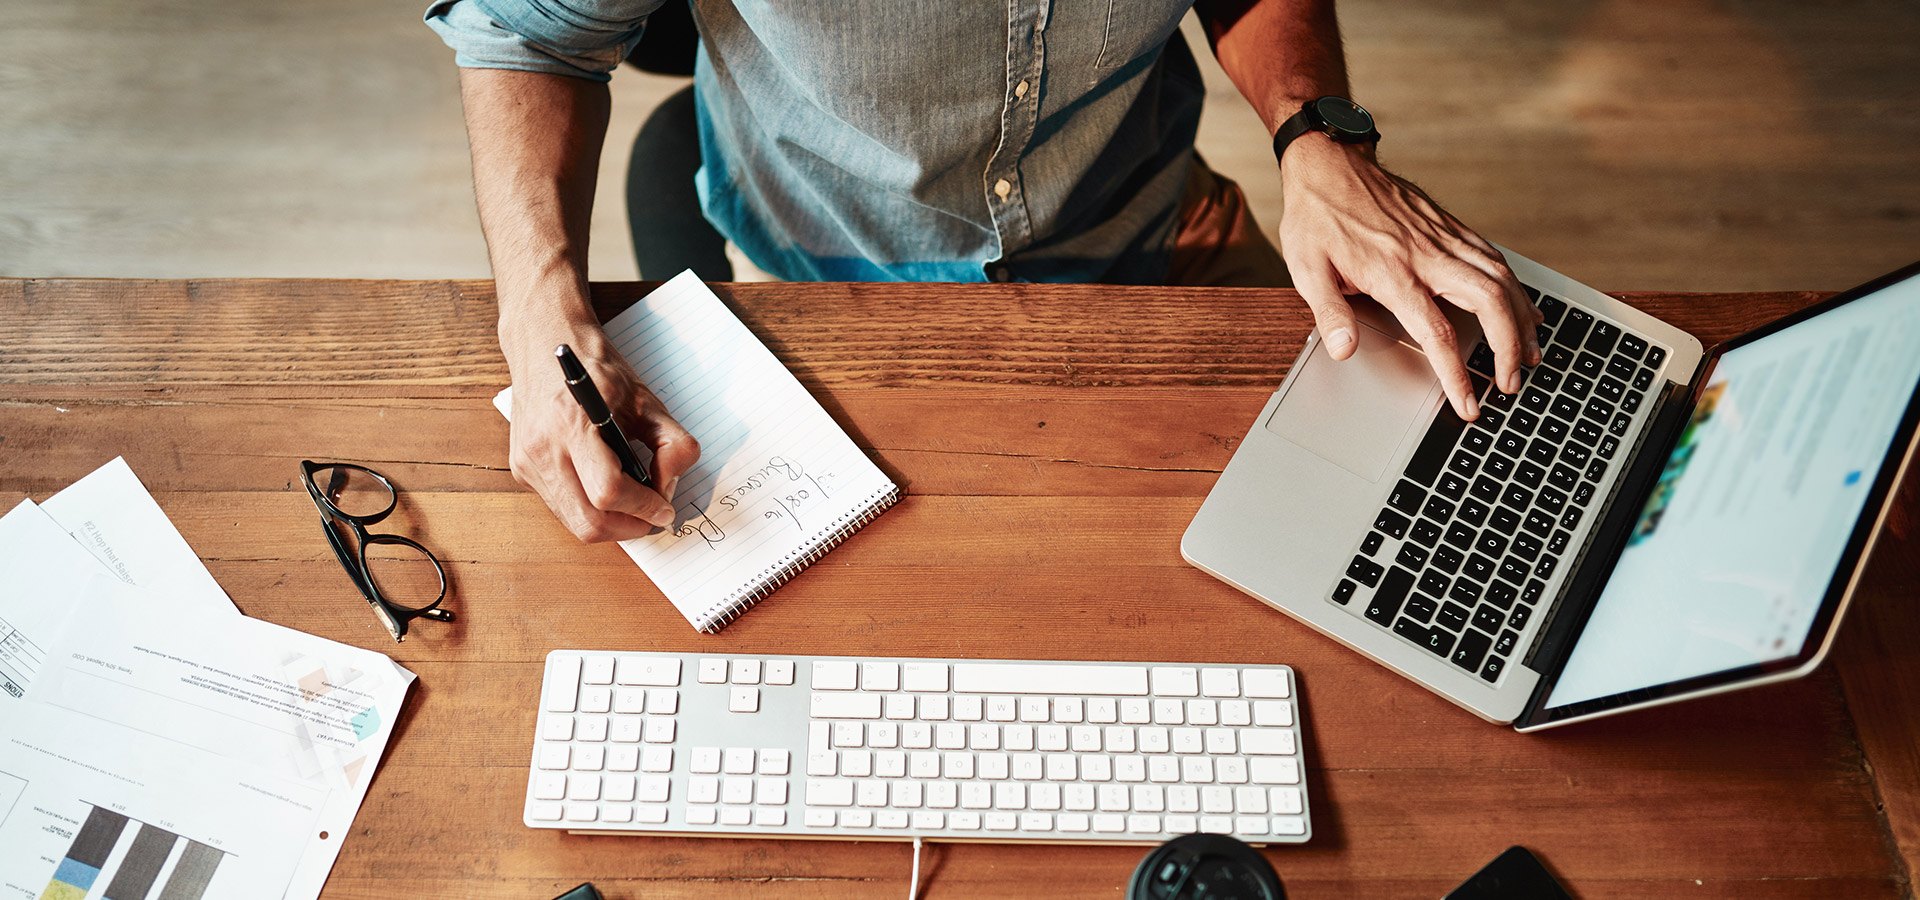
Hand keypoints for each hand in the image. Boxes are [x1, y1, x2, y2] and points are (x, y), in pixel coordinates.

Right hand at [502, 318, 700, 542]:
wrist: (544, 343)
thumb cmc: (596, 368)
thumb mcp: (645, 398)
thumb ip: (671, 442)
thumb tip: (670, 487)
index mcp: (573, 423)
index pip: (609, 491)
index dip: (643, 507)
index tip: (664, 508)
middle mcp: (543, 448)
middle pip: (588, 522)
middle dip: (628, 527)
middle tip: (652, 516)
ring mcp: (527, 462)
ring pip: (573, 521)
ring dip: (610, 523)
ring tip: (633, 502)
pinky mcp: (521, 469)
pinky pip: (561, 506)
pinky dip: (589, 508)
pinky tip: (605, 487)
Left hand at [1278, 135, 1541, 419]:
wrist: (1330, 162)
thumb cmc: (1316, 217)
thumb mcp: (1306, 268)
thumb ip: (1328, 313)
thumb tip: (1343, 351)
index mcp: (1394, 272)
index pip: (1437, 333)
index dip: (1457, 375)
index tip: (1469, 403)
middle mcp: (1428, 255)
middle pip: (1490, 302)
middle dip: (1509, 347)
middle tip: (1511, 382)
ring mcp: (1444, 238)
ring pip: (1502, 278)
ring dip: (1522, 319)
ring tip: (1530, 353)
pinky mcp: (1450, 226)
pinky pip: (1493, 257)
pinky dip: (1515, 286)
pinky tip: (1522, 306)